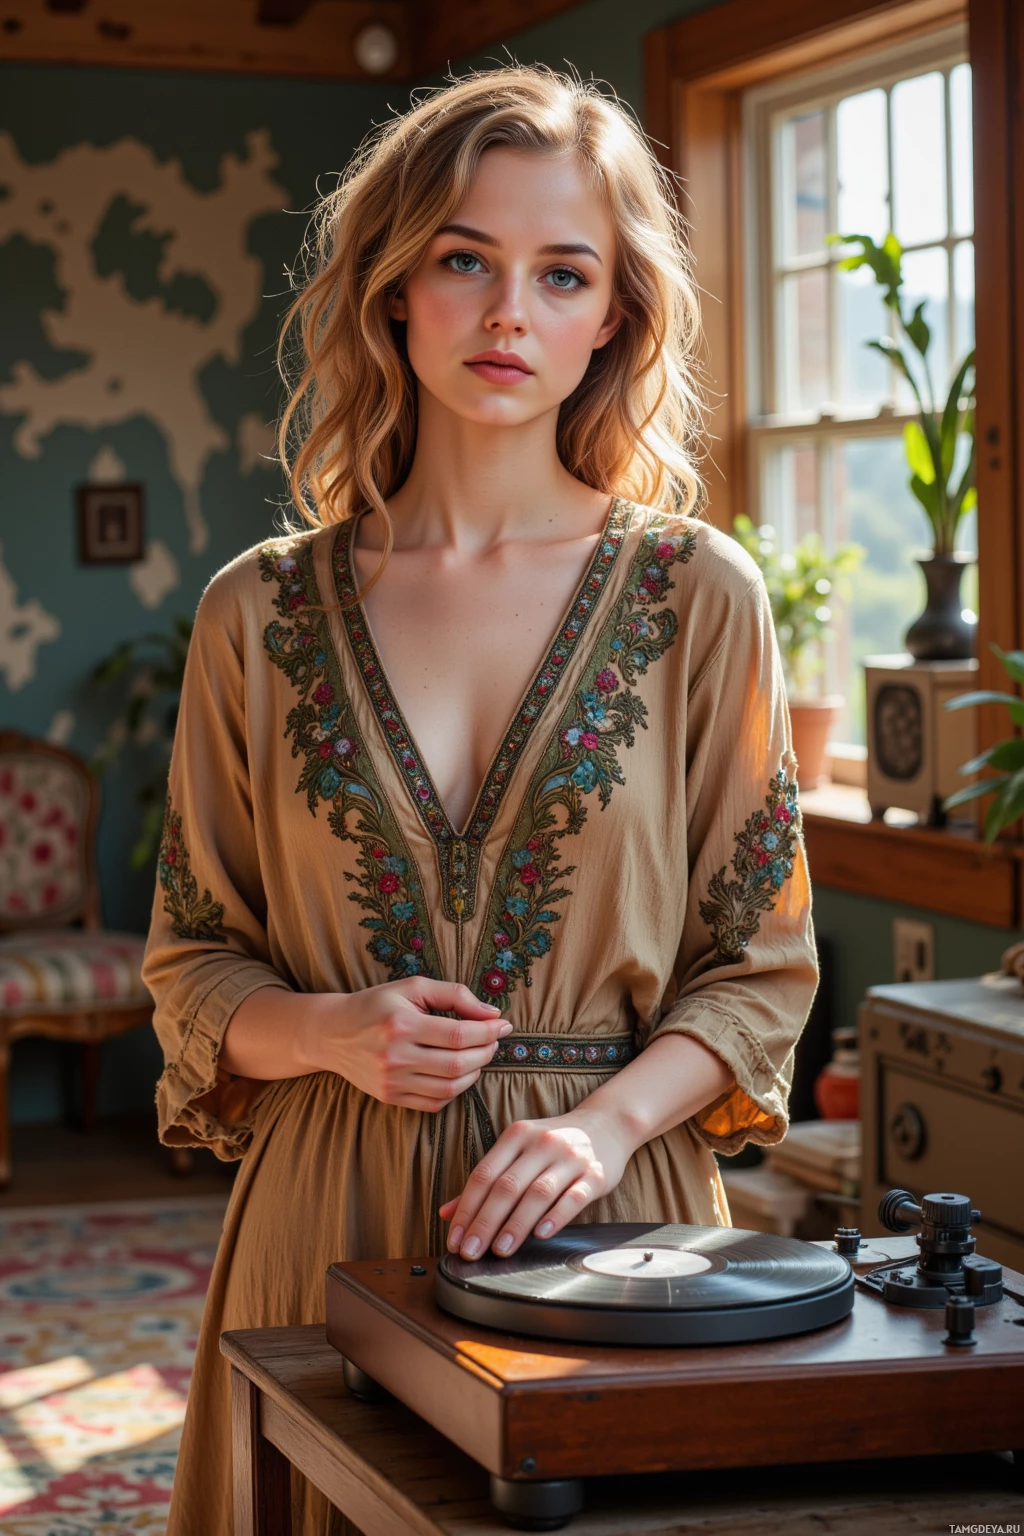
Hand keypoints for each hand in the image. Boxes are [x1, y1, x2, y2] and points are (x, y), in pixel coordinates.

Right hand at [300, 978, 510, 1112]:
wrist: (333, 1034)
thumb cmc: (377, 1005)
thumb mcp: (413, 988)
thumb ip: (454, 995)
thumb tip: (492, 1014)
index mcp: (402, 1025)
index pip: (459, 1035)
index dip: (488, 1032)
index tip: (502, 1025)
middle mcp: (395, 1057)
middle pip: (458, 1064)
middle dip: (486, 1052)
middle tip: (493, 1040)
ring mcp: (392, 1082)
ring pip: (450, 1088)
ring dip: (474, 1073)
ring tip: (479, 1056)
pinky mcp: (390, 1097)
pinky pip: (434, 1103)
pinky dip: (454, 1091)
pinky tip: (457, 1074)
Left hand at [438, 1107, 632, 1259]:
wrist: (606, 1125)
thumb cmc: (553, 1144)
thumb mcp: (517, 1151)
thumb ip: (485, 1181)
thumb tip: (446, 1213)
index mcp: (516, 1136)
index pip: (483, 1174)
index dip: (466, 1209)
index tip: (455, 1239)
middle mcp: (541, 1143)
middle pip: (506, 1186)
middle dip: (485, 1222)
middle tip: (471, 1251)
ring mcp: (569, 1158)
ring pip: (537, 1193)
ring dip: (516, 1224)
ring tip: (500, 1250)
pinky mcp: (595, 1174)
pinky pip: (573, 1198)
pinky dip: (556, 1217)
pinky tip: (541, 1235)